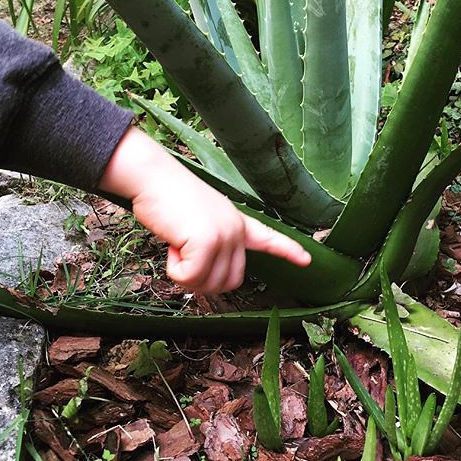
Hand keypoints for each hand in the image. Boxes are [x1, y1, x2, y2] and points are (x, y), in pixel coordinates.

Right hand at [99, 127, 310, 293]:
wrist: (153, 177)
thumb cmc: (167, 199)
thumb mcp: (197, 223)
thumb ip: (209, 245)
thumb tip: (201, 273)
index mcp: (237, 222)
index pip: (269, 238)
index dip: (288, 251)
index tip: (307, 260)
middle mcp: (236, 230)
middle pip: (230, 282)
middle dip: (202, 280)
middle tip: (183, 258)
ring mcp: (225, 235)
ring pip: (209, 283)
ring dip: (186, 274)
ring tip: (178, 244)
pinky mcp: (208, 241)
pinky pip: (190, 277)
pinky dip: (175, 269)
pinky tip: (173, 244)